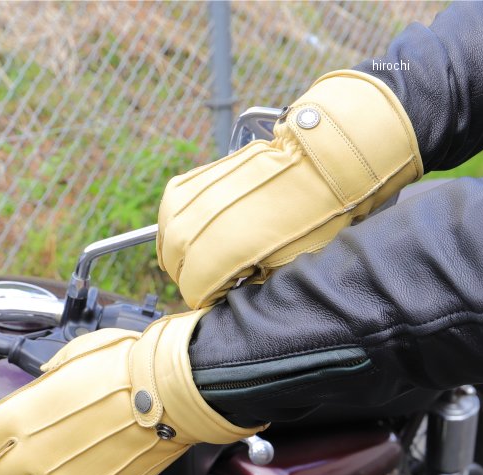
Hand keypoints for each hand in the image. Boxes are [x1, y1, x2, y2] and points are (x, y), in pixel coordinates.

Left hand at [0, 313, 264, 474]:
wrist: (173, 391)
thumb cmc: (129, 366)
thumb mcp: (76, 353)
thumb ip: (48, 376)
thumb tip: (44, 383)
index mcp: (21, 416)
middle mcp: (34, 455)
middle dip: (3, 467)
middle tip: (22, 455)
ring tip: (62, 461)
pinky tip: (80, 474)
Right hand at [157, 70, 421, 308]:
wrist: (315, 169)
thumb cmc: (309, 221)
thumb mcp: (283, 268)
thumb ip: (246, 286)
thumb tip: (226, 292)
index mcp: (222, 253)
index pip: (193, 290)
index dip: (208, 298)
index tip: (224, 293)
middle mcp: (199, 225)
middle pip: (174, 265)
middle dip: (191, 277)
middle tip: (214, 278)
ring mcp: (192, 199)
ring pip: (167, 238)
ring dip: (179, 253)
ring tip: (202, 256)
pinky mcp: (191, 181)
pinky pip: (169, 211)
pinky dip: (177, 225)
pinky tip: (193, 230)